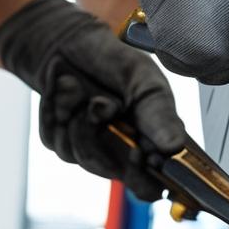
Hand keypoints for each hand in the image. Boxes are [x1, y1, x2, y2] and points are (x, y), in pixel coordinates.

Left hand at [0, 0, 184, 200]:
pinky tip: (65, 92)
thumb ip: (160, 114)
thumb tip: (174, 146)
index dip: (145, 179)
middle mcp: (119, 152)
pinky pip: (55, 141)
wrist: (71, 43)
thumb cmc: (116, 62)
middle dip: (102, 137)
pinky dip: (56, 112)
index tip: (139, 154)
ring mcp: (87, 149)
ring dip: (76, 116)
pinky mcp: (59, 141)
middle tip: (102, 103)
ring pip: (79, 156)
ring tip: (80, 88)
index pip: (153, 186)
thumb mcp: (145, 81)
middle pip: (110, 172)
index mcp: (150, 142)